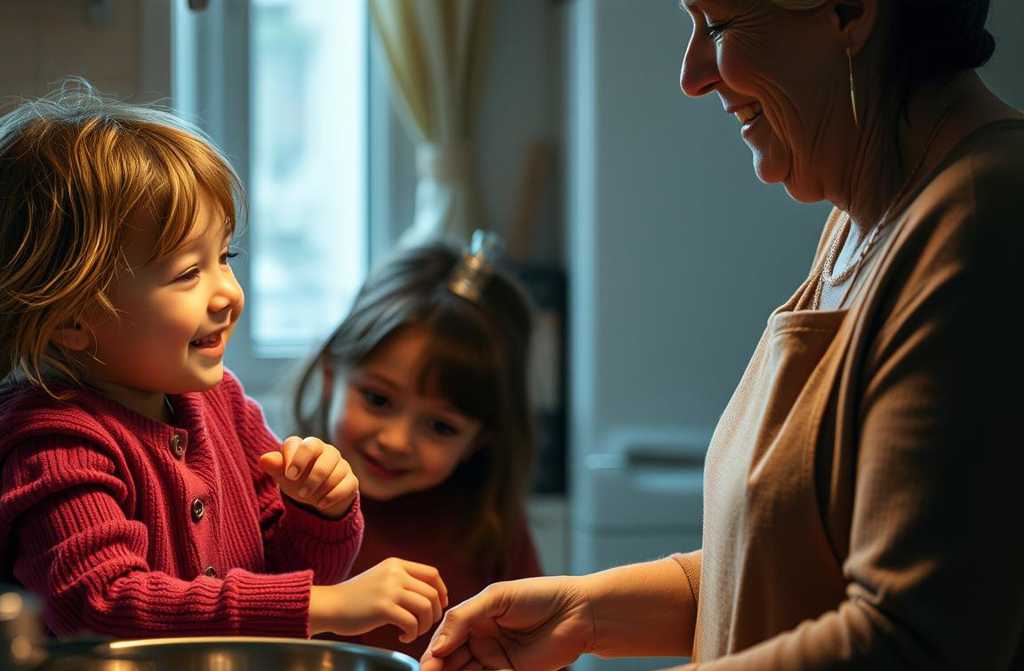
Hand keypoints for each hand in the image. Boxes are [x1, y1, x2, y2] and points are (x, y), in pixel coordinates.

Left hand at [259, 436, 357, 518]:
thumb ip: (274, 466)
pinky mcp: (351, 479)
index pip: (303, 444)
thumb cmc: (296, 479)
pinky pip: (346, 486)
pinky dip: (332, 496)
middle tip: (301, 493)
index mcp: (308, 445)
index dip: (296, 459)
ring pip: (336, 472)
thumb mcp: (283, 475)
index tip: (289, 475)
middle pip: (325, 456)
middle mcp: (327, 451)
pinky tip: (321, 504)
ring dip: (320, 489)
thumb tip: (264, 459)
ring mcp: (341, 464)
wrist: (315, 496)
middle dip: (313, 476)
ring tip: (309, 499)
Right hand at [309, 558, 447, 641]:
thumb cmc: (355, 598)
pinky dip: (412, 634)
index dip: (441, 592)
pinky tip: (402, 638)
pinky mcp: (383, 608)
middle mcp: (395, 573)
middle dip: (434, 614)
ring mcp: (389, 589)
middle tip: (423, 626)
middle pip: (432, 593)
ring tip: (413, 632)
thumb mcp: (381, 578)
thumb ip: (402, 580)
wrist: (329, 605)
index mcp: (396, 564)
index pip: (432, 574)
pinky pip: (411, 623)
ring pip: (426, 608)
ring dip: (424, 625)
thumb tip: (432, 594)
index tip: (438, 607)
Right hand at [420, 576, 592, 670]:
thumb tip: (437, 646)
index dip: (434, 652)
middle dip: (439, 669)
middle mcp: (482, 639)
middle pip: (451, 659)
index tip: (427, 665)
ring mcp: (496, 658)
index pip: (446, 636)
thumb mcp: (496, 597)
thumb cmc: (539, 596)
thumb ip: (464, 617)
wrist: (579, 613)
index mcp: (475, 617)